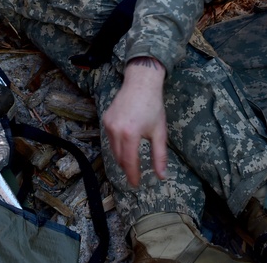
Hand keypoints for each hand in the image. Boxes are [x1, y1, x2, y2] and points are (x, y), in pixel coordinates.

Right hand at [102, 57, 167, 186]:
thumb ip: (159, 155)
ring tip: (131, 161)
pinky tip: (126, 145)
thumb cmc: (153, 106)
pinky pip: (110, 139)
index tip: (136, 184)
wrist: (140, 83)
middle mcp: (115, 130)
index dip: (133, 175)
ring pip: (113, 149)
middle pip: (119, 158)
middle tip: (135, 175)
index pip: (129, 162)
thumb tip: (162, 176)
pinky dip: (117, 146)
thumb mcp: (159, 132)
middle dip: (127, 167)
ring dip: (122, 157)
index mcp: (130, 134)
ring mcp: (108, 124)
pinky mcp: (105, 119)